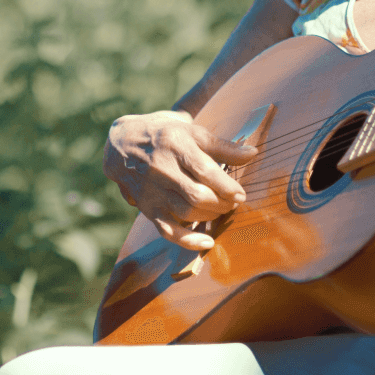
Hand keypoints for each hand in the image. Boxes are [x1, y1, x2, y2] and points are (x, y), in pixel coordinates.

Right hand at [103, 110, 255, 250]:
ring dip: (211, 216)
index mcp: (175, 145)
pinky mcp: (147, 208)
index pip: (205, 170)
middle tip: (233, 202)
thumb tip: (253, 154)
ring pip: (186, 212)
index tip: (241, 193)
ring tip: (221, 209)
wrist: (122, 144)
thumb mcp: (192, 132)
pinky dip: (188, 240)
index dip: (227, 186)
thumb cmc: (165, 135)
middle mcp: (162, 169)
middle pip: (197, 195)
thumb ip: (223, 146)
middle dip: (222, 203)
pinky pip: (167, 230)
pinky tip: (207, 242)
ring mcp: (153, 191)